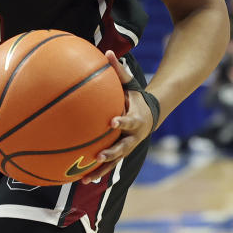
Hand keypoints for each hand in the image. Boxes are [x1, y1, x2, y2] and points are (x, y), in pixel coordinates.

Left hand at [80, 51, 154, 183]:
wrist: (149, 114)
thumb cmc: (134, 96)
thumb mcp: (130, 84)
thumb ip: (119, 71)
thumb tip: (108, 52)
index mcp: (135, 119)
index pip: (129, 121)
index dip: (122, 122)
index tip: (112, 122)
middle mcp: (132, 137)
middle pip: (123, 147)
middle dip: (112, 152)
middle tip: (99, 155)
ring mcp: (127, 147)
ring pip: (115, 161)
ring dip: (102, 170)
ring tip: (87, 178)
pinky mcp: (121, 153)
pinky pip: (109, 165)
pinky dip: (98, 173)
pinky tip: (83, 180)